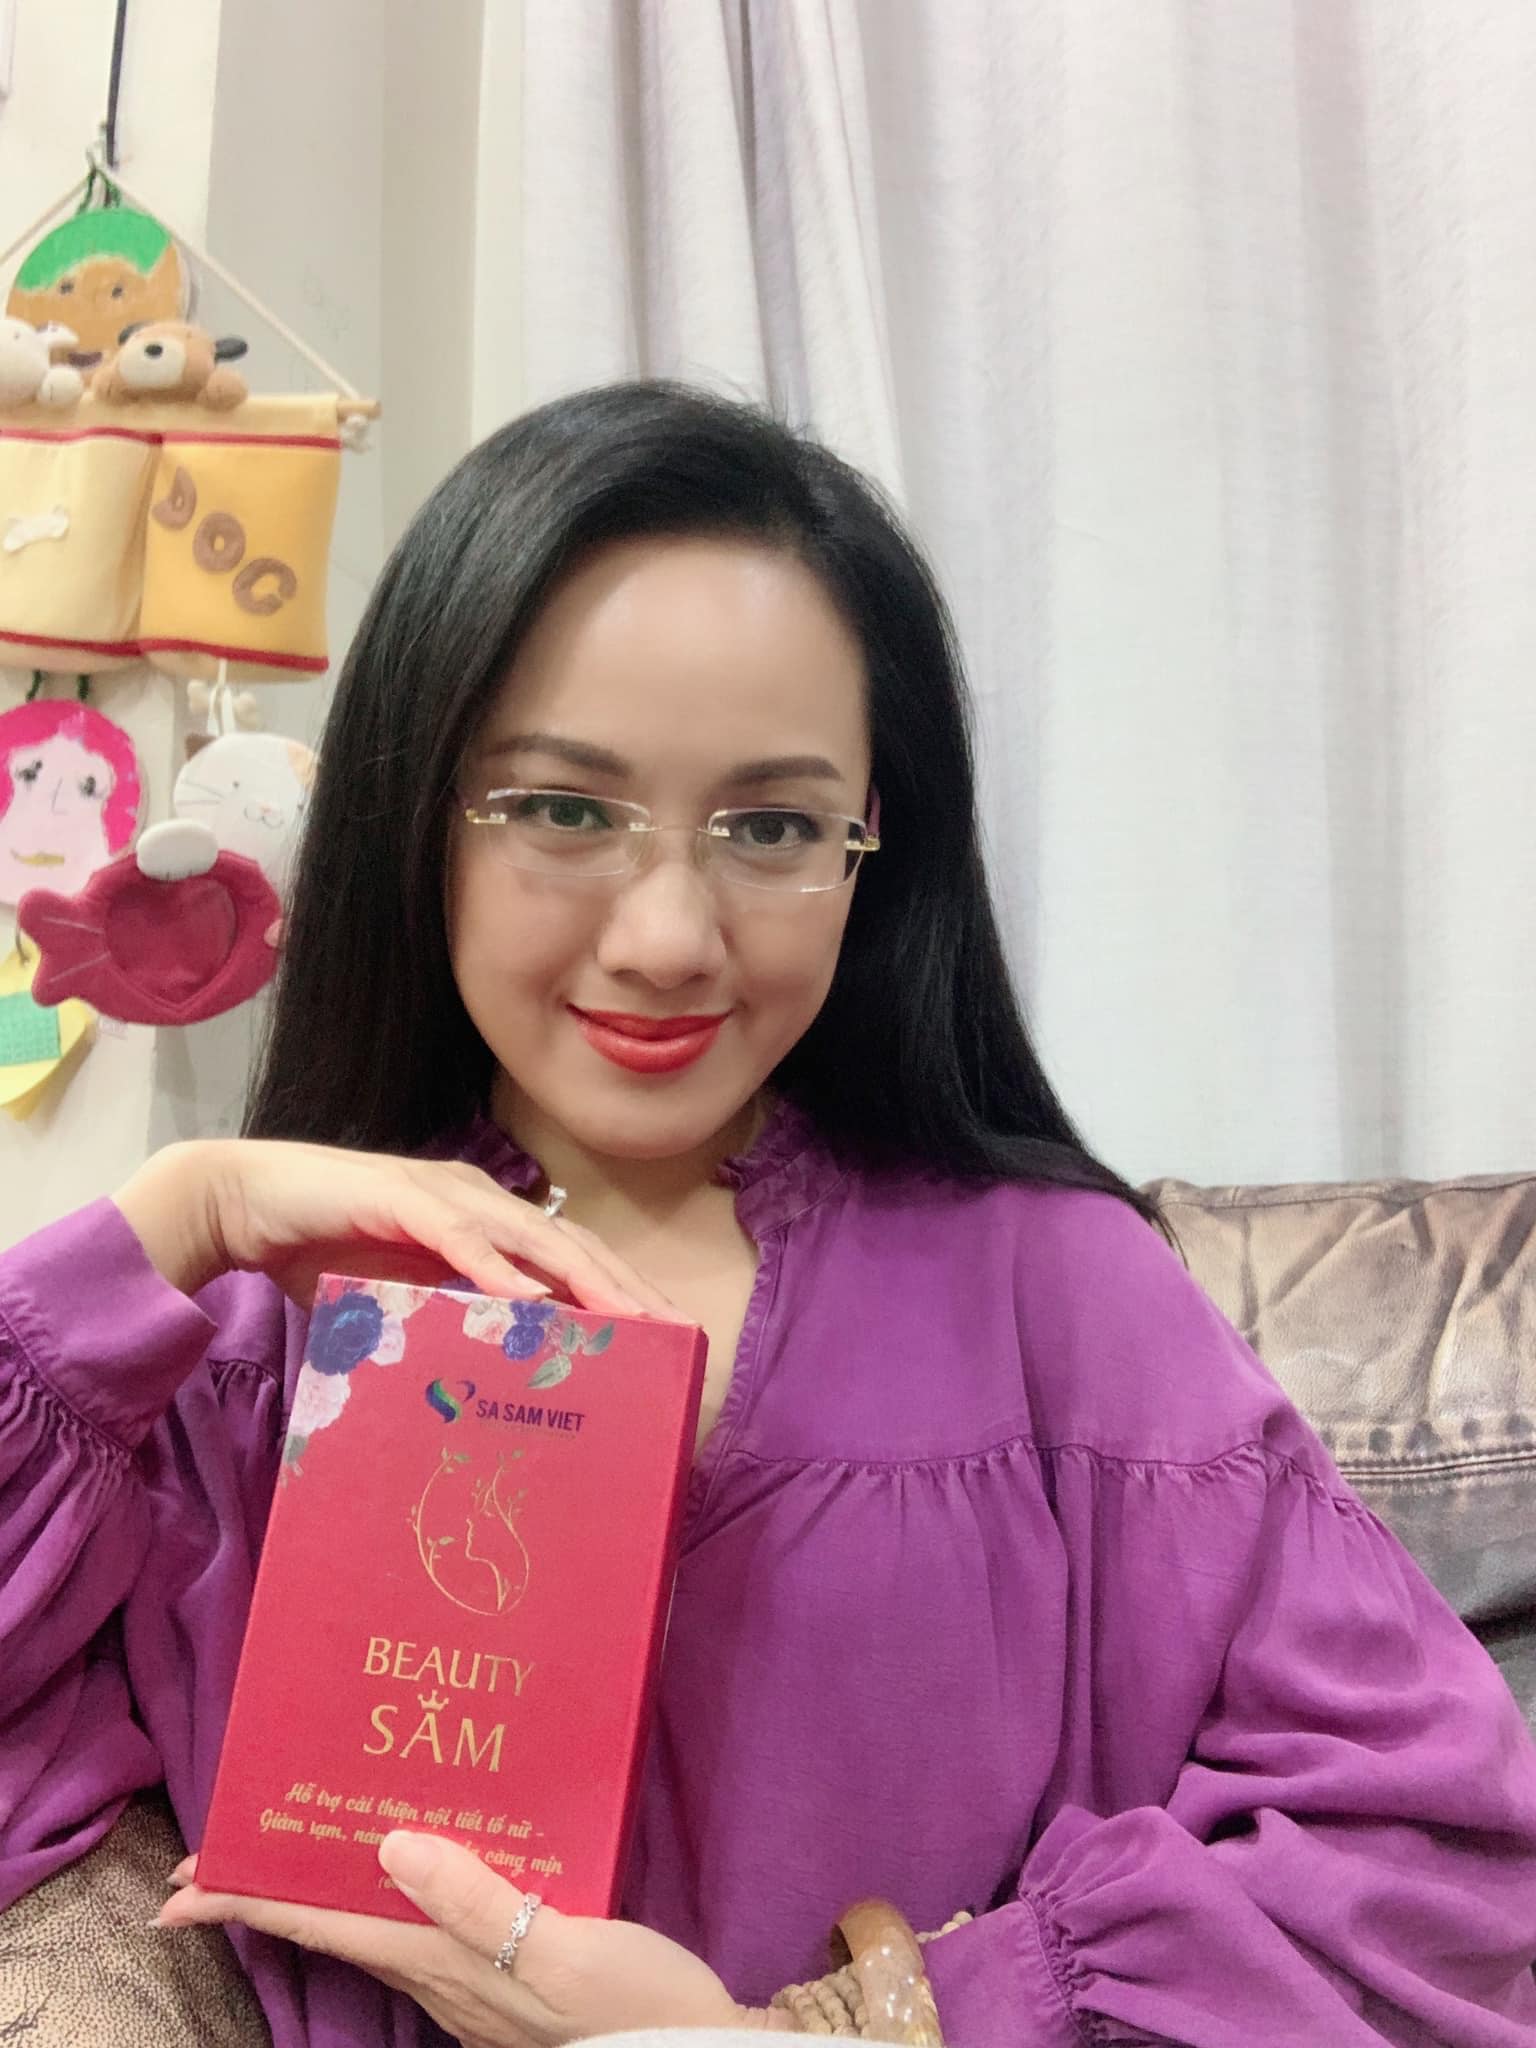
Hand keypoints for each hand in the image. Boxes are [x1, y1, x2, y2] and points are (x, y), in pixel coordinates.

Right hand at [113, 1139, 677, 1317]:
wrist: (243, 1204)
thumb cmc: (322, 1251)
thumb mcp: (403, 1297)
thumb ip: (446, 1320)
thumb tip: (488, 1375)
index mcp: (486, 1220)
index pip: (569, 1259)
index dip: (620, 1292)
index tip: (665, 1336)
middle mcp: (478, 1200)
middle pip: (571, 1248)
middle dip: (626, 1291)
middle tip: (674, 1335)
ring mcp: (444, 1195)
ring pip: (533, 1240)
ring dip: (584, 1281)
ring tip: (629, 1320)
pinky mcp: (401, 1199)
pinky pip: (462, 1239)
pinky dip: (499, 1269)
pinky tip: (534, 1301)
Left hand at [158, 1833, 778, 2047]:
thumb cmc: (634, 2005)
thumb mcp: (560, 1950)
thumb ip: (474, 1900)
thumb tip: (386, 1845)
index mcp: (443, 1963)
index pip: (324, 1926)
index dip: (249, 1902)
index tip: (179, 1889)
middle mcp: (443, 1975)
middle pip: (337, 1924)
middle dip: (272, 1888)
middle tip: (222, 1849)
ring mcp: (474, 1980)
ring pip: (379, 1922)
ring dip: (330, 1884)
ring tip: (303, 1839)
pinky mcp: (510, 1971)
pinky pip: (430, 1920)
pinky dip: (401, 1884)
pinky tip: (422, 1855)